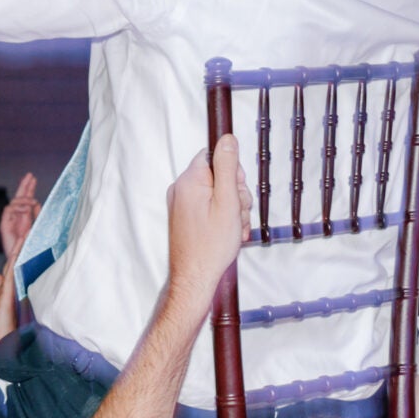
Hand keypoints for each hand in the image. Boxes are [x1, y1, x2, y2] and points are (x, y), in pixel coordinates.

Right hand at [0, 173, 39, 261]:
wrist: (22, 260)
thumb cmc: (30, 247)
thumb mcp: (37, 228)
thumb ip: (36, 215)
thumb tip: (37, 203)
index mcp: (25, 216)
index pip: (26, 199)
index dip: (28, 188)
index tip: (33, 178)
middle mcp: (17, 217)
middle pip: (18, 197)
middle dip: (24, 186)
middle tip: (29, 176)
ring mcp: (10, 220)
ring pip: (13, 202)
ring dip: (23, 199)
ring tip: (32, 201)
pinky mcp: (4, 226)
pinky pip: (8, 211)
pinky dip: (16, 207)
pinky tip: (25, 209)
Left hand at [165, 136, 247, 302]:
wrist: (194, 278)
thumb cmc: (211, 246)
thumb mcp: (227, 202)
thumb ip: (228, 168)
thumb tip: (227, 139)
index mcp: (189, 181)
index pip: (214, 156)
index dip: (233, 173)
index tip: (237, 192)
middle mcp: (181, 189)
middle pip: (218, 176)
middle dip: (236, 195)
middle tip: (237, 216)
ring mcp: (181, 204)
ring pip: (218, 194)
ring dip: (233, 210)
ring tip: (233, 229)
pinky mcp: (185, 217)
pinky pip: (210, 208)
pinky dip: (223, 219)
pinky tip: (228, 234)